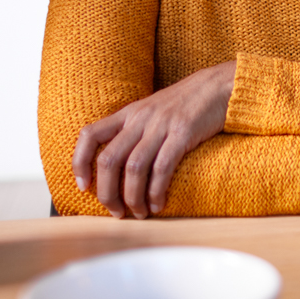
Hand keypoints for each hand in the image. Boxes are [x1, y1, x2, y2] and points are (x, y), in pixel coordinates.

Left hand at [72, 60, 236, 218]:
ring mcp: (161, 125)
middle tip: (116, 212)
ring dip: (132, 197)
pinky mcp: (183, 132)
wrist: (219, 85)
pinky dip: (156, 192)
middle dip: (107, 193)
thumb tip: (119, 165)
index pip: (90, 134)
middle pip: (109, 159)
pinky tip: (158, 204)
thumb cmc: (187, 103)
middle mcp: (140, 118)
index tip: (84, 187)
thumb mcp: (153, 111)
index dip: (80, 162)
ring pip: (133, 167)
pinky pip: (162, 168)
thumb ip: (135, 131)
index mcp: (129, 113)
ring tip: (139, 213)